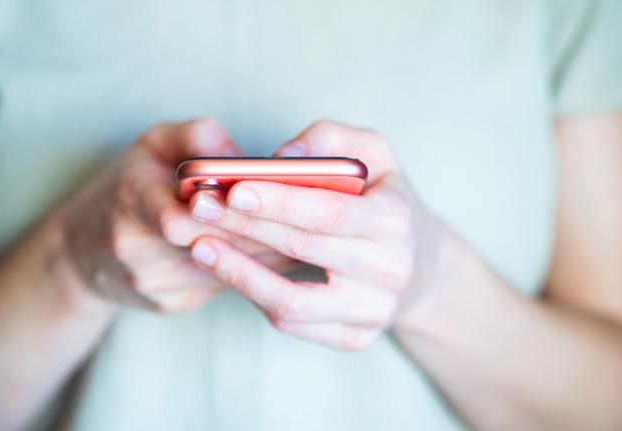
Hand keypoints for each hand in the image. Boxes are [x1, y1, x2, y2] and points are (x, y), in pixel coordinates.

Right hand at [59, 118, 296, 312]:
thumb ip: (196, 136)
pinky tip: (281, 253)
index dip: (237, 207)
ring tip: (306, 231)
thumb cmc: (127, 186)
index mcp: (130, 201)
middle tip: (311, 215)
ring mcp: (154, 283)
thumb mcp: (152, 144)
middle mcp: (138, 249)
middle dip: (263, 229)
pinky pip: (224, 285)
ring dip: (268, 252)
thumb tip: (241, 155)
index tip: (280, 193)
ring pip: (227, 269)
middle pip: (216, 243)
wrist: (82, 251)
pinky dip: (254, 269)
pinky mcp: (170, 304)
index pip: (187, 213)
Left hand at [187, 120, 447, 349]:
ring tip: (201, 247)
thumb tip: (283, 155)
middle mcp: (390, 270)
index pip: (328, 212)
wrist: (422, 266)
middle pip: (303, 249)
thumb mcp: (377, 154)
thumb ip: (332, 138)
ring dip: (240, 274)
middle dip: (245, 227)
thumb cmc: (386, 199)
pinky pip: (294, 324)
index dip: (278, 202)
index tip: (232, 189)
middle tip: (199, 208)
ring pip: (293, 303)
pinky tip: (230, 270)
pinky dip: (256, 296)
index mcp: (396, 220)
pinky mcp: (355, 338)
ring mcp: (373, 311)